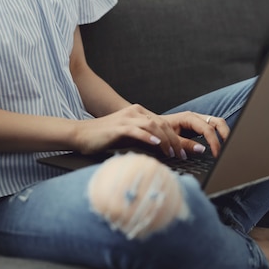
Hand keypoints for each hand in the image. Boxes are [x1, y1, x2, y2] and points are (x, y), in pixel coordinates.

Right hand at [73, 104, 228, 158]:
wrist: (82, 134)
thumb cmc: (105, 138)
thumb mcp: (129, 138)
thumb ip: (145, 141)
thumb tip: (163, 152)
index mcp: (139, 113)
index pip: (164, 124)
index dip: (178, 138)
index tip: (187, 152)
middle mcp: (135, 112)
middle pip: (162, 124)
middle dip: (176, 141)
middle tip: (184, 156)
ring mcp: (127, 118)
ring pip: (153, 126)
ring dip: (166, 141)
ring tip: (173, 154)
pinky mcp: (118, 127)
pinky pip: (137, 130)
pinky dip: (149, 137)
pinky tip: (156, 144)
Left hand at [162, 111, 229, 157]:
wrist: (153, 124)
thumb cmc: (160, 130)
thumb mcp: (172, 138)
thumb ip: (186, 144)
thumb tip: (202, 149)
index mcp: (189, 118)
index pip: (208, 129)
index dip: (215, 142)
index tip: (217, 154)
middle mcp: (196, 117)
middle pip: (218, 122)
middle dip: (226, 134)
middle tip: (229, 149)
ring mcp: (198, 120)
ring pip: (218, 123)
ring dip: (224, 134)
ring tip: (227, 147)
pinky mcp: (199, 125)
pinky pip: (213, 126)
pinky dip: (219, 134)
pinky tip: (220, 144)